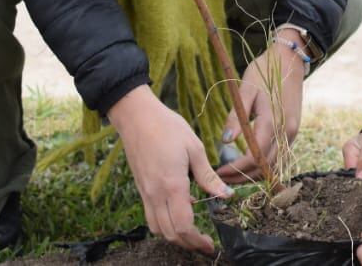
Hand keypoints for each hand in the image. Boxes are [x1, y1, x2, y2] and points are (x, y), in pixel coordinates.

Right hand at [108, 87, 232, 253]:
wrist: (136, 116)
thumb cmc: (167, 127)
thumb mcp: (194, 147)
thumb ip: (208, 176)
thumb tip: (226, 195)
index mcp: (172, 185)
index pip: (183, 226)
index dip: (198, 240)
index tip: (211, 244)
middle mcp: (155, 194)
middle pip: (170, 233)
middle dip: (188, 243)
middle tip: (205, 243)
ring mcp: (145, 192)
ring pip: (158, 228)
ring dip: (175, 235)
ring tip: (193, 229)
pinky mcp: (141, 188)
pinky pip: (151, 215)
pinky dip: (165, 221)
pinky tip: (181, 207)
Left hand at [216, 30, 305, 183]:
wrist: (289, 61)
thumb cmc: (263, 72)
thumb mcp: (245, 90)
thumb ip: (236, 117)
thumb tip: (225, 141)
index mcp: (272, 121)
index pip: (254, 157)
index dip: (235, 169)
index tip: (218, 170)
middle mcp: (286, 131)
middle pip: (265, 167)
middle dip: (242, 177)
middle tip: (221, 178)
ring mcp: (292, 133)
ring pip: (274, 166)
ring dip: (254, 175)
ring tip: (233, 174)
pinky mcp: (294, 132)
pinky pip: (280, 158)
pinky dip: (265, 166)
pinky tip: (249, 165)